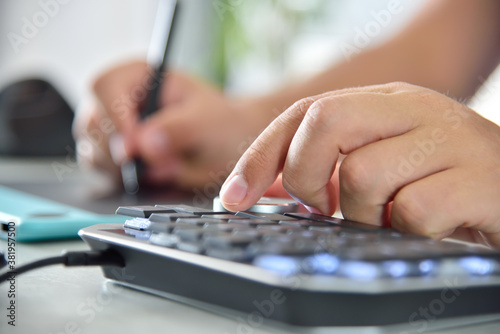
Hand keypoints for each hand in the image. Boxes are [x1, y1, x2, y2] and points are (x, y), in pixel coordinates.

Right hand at [73, 61, 272, 188]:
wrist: (228, 143)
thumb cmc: (220, 122)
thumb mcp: (207, 121)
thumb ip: (177, 129)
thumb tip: (143, 143)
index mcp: (140, 74)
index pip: (105, 87)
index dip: (115, 118)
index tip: (134, 147)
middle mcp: (118, 98)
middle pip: (92, 124)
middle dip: (124, 153)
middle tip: (164, 165)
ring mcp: (111, 127)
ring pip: (93, 152)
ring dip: (124, 170)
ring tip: (167, 168)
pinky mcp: (112, 154)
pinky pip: (101, 171)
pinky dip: (123, 180)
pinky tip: (152, 176)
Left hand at [220, 82, 499, 247]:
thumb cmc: (444, 183)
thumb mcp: (385, 164)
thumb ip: (332, 168)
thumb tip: (270, 188)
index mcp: (386, 103)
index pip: (305, 113)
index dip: (260, 156)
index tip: (235, 198)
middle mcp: (413, 110)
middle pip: (324, 122)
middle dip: (306, 176)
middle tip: (325, 206)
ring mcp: (448, 139)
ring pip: (362, 174)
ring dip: (364, 214)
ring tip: (390, 218)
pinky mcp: (479, 178)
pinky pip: (412, 211)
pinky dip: (407, 230)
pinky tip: (427, 228)